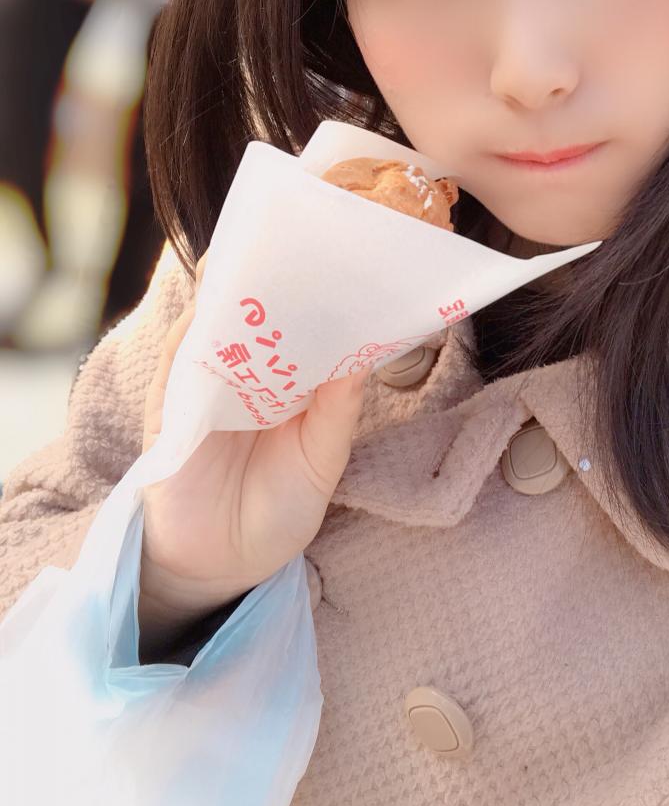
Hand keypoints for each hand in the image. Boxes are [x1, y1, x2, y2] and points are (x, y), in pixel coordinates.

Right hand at [139, 250, 371, 619]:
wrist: (222, 565)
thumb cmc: (279, 508)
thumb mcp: (321, 460)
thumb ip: (337, 412)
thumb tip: (361, 357)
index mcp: (288, 380)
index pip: (301, 323)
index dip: (318, 293)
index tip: (344, 260)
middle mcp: (246, 373)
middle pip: (256, 310)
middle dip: (276, 276)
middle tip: (302, 240)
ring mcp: (205, 383)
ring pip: (215, 321)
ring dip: (234, 290)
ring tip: (262, 256)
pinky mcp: (170, 403)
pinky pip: (178, 356)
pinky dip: (195, 328)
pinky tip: (213, 305)